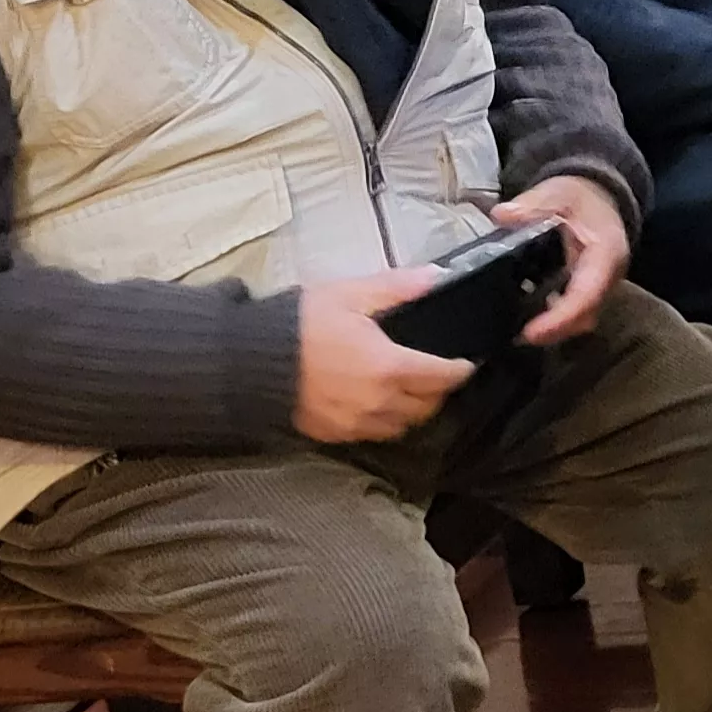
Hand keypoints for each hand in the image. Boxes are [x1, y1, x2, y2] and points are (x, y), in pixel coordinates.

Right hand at [293, 268, 471, 442]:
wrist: (246, 361)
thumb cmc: (299, 324)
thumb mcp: (350, 295)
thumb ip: (397, 287)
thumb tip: (435, 276)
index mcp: (389, 367)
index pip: (442, 378)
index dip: (459, 371)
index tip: (465, 364)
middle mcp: (378, 402)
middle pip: (426, 407)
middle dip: (438, 392)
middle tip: (438, 376)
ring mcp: (354, 423)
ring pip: (400, 426)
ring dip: (412, 411)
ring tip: (410, 392)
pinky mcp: (331, 434)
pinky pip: (370, 434)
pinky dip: (382, 422)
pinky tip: (377, 405)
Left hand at [493, 175, 631, 345]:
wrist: (599, 196)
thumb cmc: (579, 197)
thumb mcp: (557, 192)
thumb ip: (532, 204)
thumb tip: (504, 215)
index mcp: (606, 252)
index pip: (587, 293)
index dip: (561, 318)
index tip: (531, 332)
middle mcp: (609, 275)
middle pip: (586, 315)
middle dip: (555, 330)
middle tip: (517, 336)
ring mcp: (601, 286)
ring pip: (582, 320)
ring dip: (554, 329)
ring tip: (518, 331)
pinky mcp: (590, 292)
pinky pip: (576, 314)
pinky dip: (554, 321)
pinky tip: (527, 317)